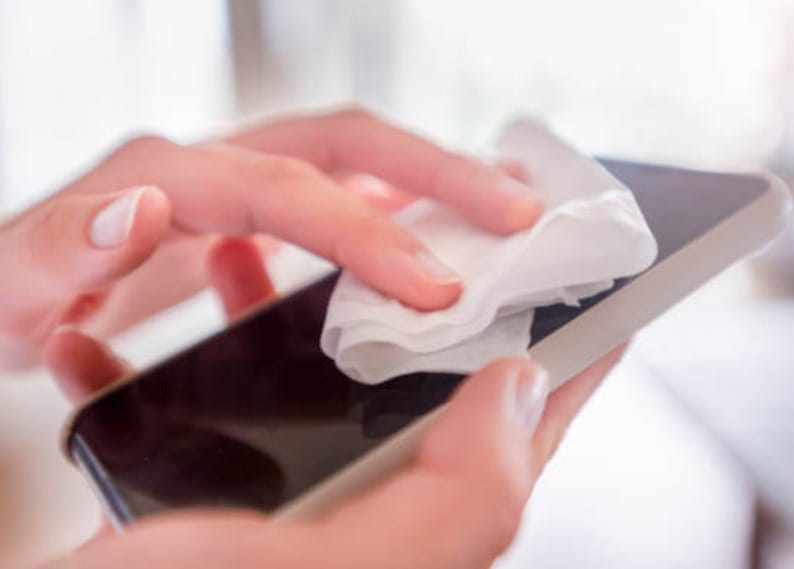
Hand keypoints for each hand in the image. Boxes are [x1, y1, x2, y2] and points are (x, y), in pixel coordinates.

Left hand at [0, 108, 542, 368]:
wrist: (2, 293)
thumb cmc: (8, 290)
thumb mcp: (12, 281)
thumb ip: (61, 246)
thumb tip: (141, 209)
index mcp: (165, 176)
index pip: (291, 191)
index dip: (369, 234)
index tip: (436, 286)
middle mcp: (212, 166)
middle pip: (345, 145)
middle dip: (439, 172)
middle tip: (515, 210)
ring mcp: (236, 187)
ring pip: (351, 164)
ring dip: (427, 178)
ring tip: (497, 198)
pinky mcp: (244, 218)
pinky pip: (329, 203)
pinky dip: (383, 214)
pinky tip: (418, 237)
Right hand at [43, 249, 625, 567]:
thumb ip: (462, 498)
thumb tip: (522, 388)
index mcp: (415, 532)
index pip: (524, 445)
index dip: (576, 372)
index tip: (609, 303)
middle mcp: (371, 513)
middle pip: (450, 403)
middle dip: (477, 327)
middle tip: (501, 254)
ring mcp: (304, 492)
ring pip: (359, 383)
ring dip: (365, 313)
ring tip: (373, 251)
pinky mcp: (235, 474)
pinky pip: (265, 385)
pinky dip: (255, 333)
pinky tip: (237, 290)